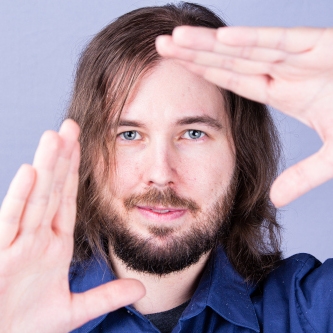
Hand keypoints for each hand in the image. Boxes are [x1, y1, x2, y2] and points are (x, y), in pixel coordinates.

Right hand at [0, 119, 144, 332]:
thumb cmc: (28, 325)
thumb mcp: (74, 311)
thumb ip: (106, 297)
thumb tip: (140, 290)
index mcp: (54, 246)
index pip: (66, 200)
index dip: (73, 173)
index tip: (80, 148)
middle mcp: (37, 238)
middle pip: (52, 190)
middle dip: (61, 158)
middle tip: (70, 126)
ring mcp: (19, 245)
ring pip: (35, 197)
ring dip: (45, 167)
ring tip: (55, 137)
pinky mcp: (2, 256)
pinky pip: (12, 222)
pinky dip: (20, 198)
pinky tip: (31, 173)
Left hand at [156, 26, 332, 206]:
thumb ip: (302, 177)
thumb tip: (275, 199)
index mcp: (286, 91)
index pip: (234, 79)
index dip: (204, 73)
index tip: (177, 71)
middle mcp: (288, 71)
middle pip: (230, 61)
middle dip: (194, 54)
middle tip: (160, 47)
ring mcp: (304, 57)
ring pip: (247, 48)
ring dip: (209, 44)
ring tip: (174, 39)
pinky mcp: (327, 47)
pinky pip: (284, 43)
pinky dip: (253, 41)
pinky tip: (221, 39)